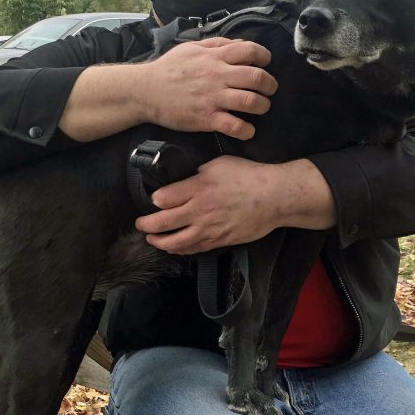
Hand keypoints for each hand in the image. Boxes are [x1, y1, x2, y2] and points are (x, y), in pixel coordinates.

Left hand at [135, 156, 282, 253]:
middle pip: (163, 223)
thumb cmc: (249, 176)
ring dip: (160, 242)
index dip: (154, 200)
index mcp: (197, 189)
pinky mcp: (220, 240)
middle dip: (147, 225)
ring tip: (152, 240)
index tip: (153, 199)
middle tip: (140, 224)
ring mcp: (209, 229)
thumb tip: (187, 179)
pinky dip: (181, 250)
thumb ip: (198, 173)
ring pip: (176, 242)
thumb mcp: (219, 164)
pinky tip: (175, 248)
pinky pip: (195, 248)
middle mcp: (199, 211)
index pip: (162, 199)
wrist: (274, 197)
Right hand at [144, 38, 277, 139]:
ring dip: (262, 106)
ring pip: (251, 102)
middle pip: (257, 77)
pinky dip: (246, 130)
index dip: (264, 56)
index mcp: (214, 57)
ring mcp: (213, 98)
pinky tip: (247, 130)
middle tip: (269, 89)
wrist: (145, 91)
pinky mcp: (206, 118)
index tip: (266, 63)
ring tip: (261, 107)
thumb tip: (240, 43)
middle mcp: (217, 76)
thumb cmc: (168, 69)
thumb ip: (216, 44)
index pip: (251, 51)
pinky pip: (234, 126)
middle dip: (270, 84)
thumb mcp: (191, 48)